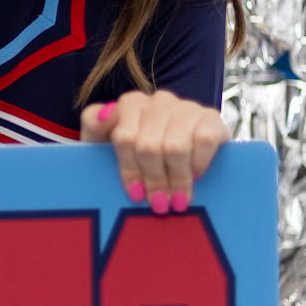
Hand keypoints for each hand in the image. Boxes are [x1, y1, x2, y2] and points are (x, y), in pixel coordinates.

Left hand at [80, 90, 227, 212]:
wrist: (170, 156)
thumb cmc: (133, 152)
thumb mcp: (103, 140)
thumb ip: (94, 122)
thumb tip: (106, 114)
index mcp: (131, 104)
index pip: (125, 138)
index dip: (129, 170)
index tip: (134, 194)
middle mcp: (159, 101)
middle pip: (150, 147)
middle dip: (153, 180)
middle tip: (158, 204)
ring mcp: (186, 107)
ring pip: (176, 147)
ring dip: (176, 179)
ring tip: (177, 200)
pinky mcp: (211, 117)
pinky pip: (204, 141)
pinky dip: (198, 164)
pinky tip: (195, 177)